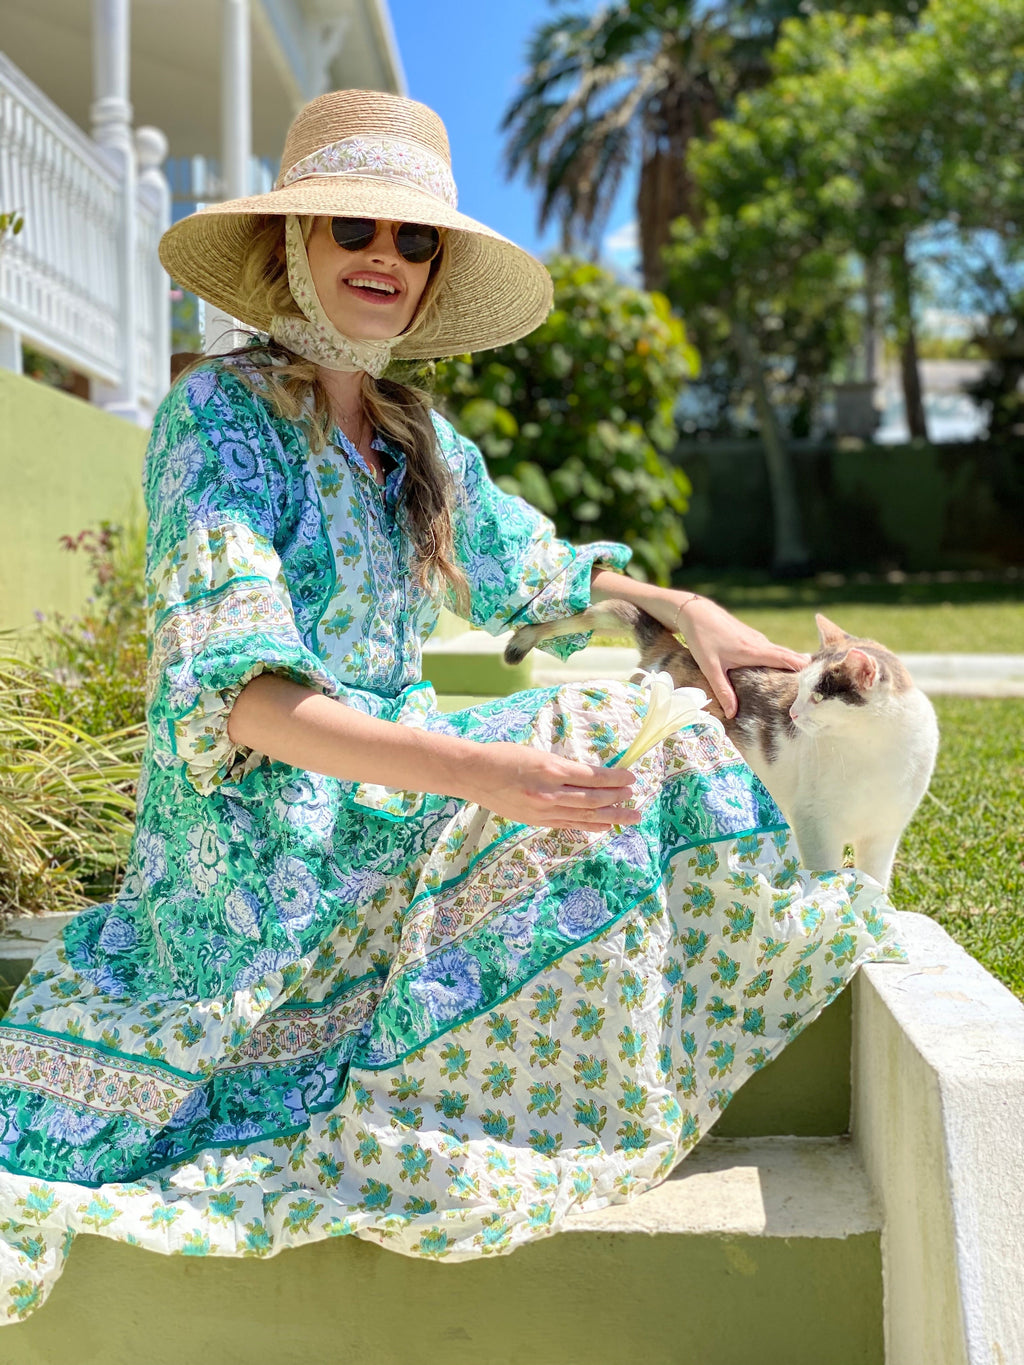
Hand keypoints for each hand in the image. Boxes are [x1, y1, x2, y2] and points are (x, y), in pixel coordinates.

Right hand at [456, 742, 639, 831]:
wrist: (474, 774)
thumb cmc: (504, 756)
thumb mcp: (537, 754)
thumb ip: (562, 767)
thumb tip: (590, 775)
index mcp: (551, 769)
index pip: (592, 776)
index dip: (615, 778)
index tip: (631, 777)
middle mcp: (550, 792)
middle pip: (593, 799)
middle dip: (618, 799)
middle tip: (635, 798)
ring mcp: (544, 810)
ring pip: (585, 815)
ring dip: (611, 815)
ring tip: (631, 816)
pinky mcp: (537, 821)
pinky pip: (569, 824)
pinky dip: (590, 826)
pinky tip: (605, 826)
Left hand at [663, 595, 809, 719]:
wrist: (696, 612)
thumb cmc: (702, 639)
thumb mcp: (710, 667)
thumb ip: (723, 690)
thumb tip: (733, 714)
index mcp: (754, 651)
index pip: (786, 659)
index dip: (803, 668)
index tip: (820, 679)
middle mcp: (760, 643)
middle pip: (789, 656)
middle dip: (804, 668)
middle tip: (822, 683)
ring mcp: (757, 638)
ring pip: (781, 653)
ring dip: (793, 663)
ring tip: (808, 680)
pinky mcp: (752, 637)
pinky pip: (772, 650)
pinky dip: (781, 658)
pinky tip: (785, 668)